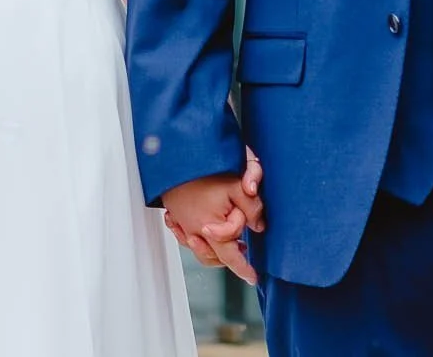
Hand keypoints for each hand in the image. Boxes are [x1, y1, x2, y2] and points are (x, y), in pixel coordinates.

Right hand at [160, 170, 263, 284]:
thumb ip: (252, 208)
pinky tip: (202, 233)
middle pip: (214, 257)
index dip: (244, 267)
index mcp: (211, 228)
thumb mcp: (238, 186)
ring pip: (198, 249)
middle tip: (245, 260)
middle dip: (231, 260)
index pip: (231, 256)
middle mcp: (193, 230)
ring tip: (229, 244)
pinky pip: (184, 236)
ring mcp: (181, 222)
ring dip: (214, 251)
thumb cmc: (205, 169)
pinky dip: (195, 240)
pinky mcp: (174, 213)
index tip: (253, 277)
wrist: (176, 154)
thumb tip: (258, 226)